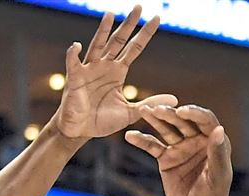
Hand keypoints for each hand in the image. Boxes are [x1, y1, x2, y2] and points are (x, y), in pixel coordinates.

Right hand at [55, 7, 176, 140]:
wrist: (81, 131)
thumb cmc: (102, 120)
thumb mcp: (130, 113)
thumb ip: (150, 104)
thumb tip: (174, 99)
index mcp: (118, 71)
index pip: (135, 48)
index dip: (145, 34)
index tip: (157, 18)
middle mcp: (105, 65)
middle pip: (118, 40)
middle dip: (128, 24)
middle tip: (139, 7)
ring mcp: (89, 69)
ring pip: (98, 45)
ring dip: (104, 30)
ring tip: (111, 14)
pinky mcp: (75, 78)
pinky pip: (73, 63)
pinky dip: (73, 54)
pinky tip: (77, 46)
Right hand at [125, 105, 231, 195]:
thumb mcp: (218, 176)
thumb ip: (218, 153)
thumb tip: (219, 129)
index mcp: (214, 142)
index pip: (205, 120)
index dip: (194, 113)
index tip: (182, 112)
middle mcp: (197, 141)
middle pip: (183, 122)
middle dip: (170, 114)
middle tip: (157, 109)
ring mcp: (180, 148)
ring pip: (166, 130)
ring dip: (154, 120)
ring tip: (143, 110)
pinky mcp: (166, 159)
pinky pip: (152, 146)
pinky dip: (141, 140)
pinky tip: (130, 135)